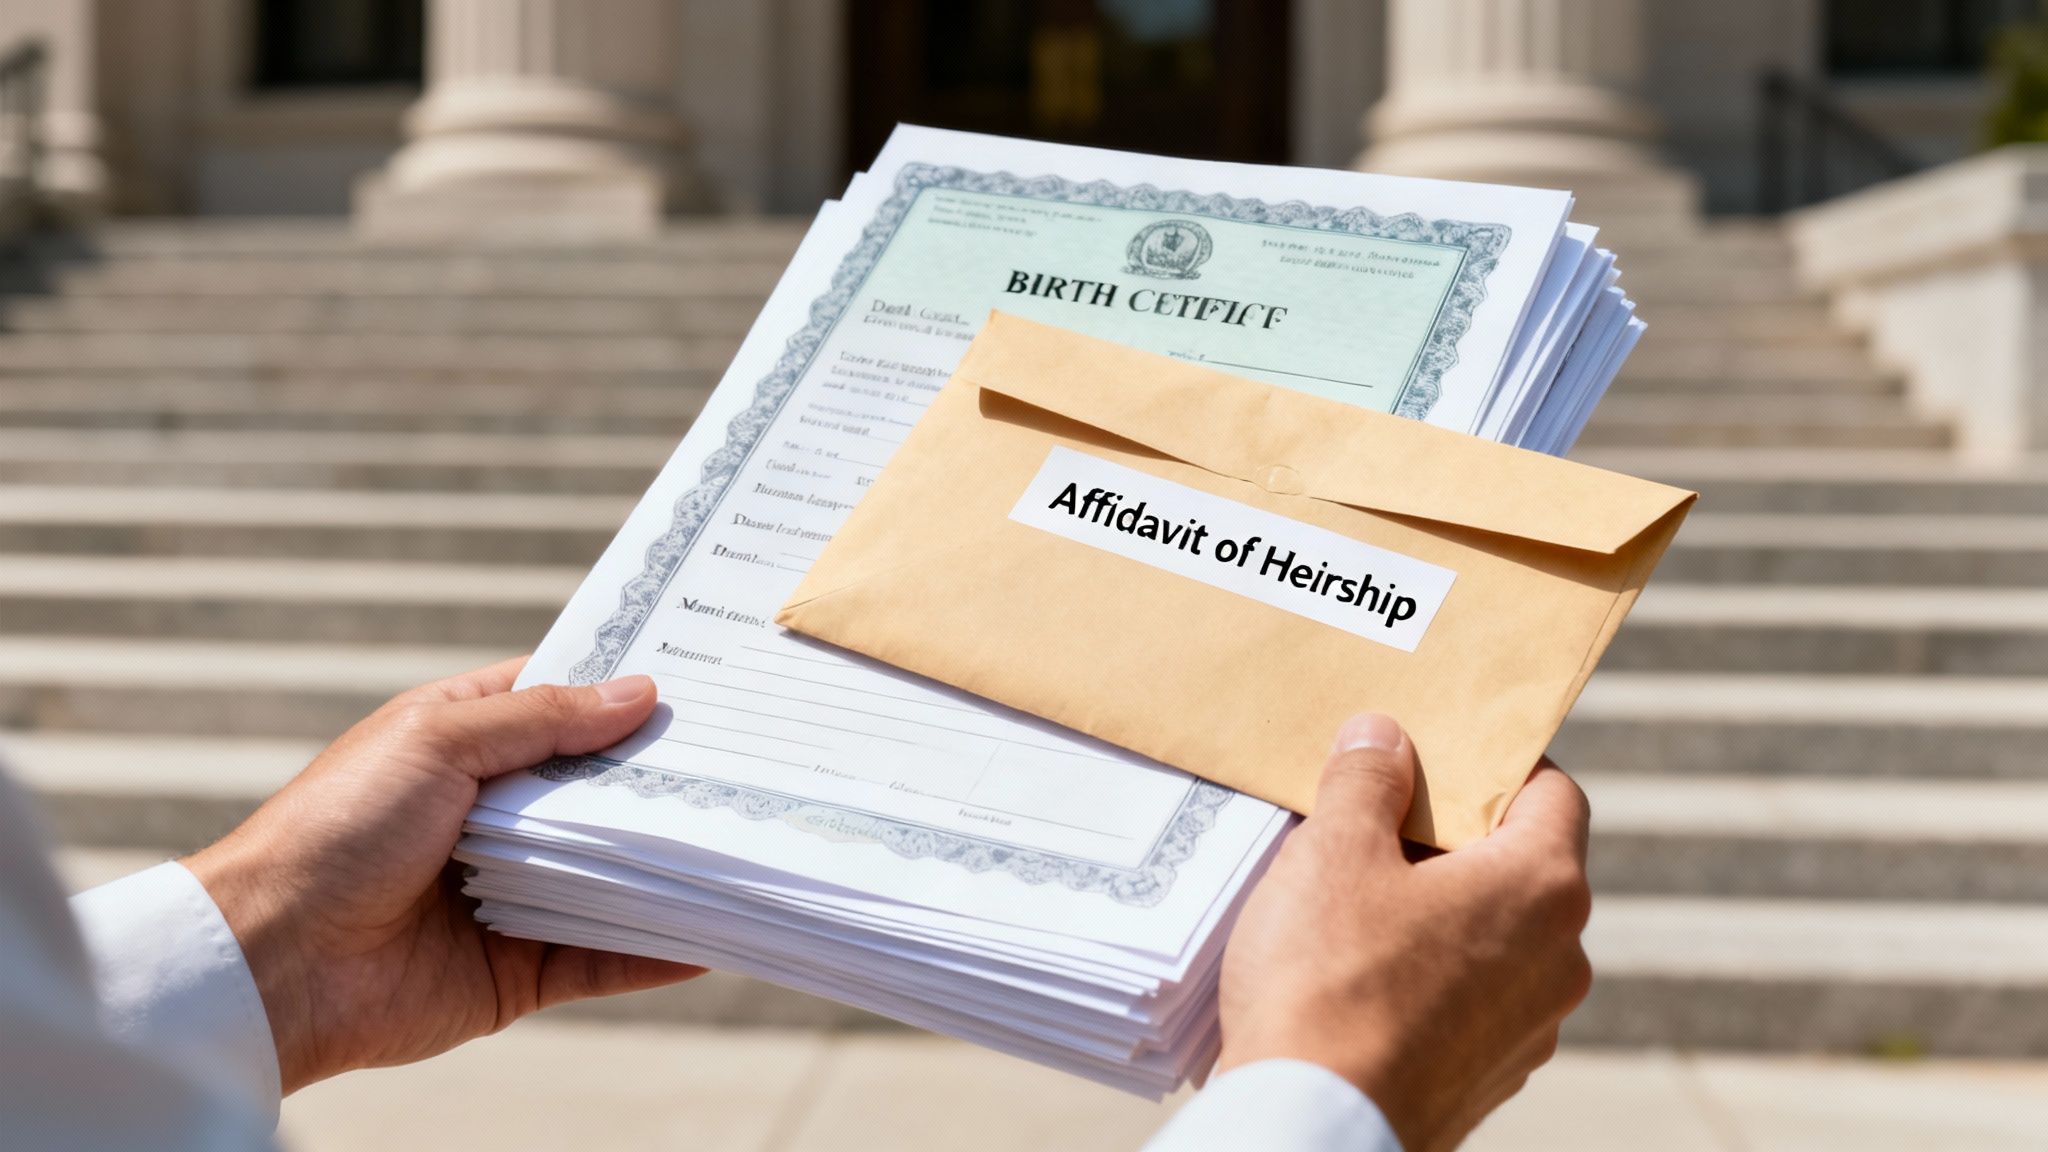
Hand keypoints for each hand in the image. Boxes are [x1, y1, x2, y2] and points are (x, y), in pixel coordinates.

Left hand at [184, 658, 702, 1092]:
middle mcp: (491, 816)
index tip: (700, 679)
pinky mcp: (517, 969)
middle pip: (597, 791)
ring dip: (670, 866)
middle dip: (663, 780)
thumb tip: (639, 694)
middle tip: (750, 759)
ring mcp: (509, 893)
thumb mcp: (438, 741)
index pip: (559, 705)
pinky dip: (656, 950)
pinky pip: (602, 956)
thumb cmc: (336, 830)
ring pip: (610, 875)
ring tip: (750, 842)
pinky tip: (715, 936)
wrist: (272, 963)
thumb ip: (544, 720)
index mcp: (463, 743)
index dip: (622, 693)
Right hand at [1213, 713, 1591, 1151]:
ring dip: (1436, 908)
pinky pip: (1471, 999)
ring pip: (1494, 937)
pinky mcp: (1489, 1078)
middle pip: (1519, 864)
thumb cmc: (1329, 984)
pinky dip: (1428, 973)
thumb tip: (1383, 737)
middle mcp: (1560, 960)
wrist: (1316, 1130)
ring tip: (1350, 900)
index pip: (1553, 791)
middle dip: (1449, 836)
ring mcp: (1531, 1029)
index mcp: (1542, 888)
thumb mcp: (1332, 854)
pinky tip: (1357, 974)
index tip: (1435, 750)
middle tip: (1371, 818)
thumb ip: (1365, 782)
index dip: (1495, 760)